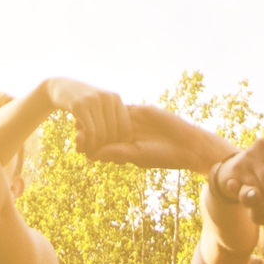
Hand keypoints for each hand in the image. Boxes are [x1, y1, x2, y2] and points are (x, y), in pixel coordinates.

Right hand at [45, 78, 130, 153]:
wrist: (60, 86)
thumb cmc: (83, 102)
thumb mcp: (100, 106)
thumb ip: (111, 120)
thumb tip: (124, 146)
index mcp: (116, 98)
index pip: (126, 128)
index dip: (121, 145)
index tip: (114, 154)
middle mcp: (107, 98)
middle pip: (114, 133)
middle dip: (107, 149)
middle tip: (99, 157)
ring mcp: (94, 100)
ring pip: (102, 134)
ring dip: (96, 148)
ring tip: (90, 154)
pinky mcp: (79, 105)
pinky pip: (90, 131)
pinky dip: (89, 144)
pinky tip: (83, 148)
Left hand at [87, 103, 224, 171]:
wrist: (185, 144)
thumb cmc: (162, 155)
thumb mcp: (136, 155)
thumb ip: (115, 152)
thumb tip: (91, 156)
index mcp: (121, 149)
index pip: (100, 145)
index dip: (88, 144)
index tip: (78, 144)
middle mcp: (123, 135)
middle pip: (100, 130)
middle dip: (88, 130)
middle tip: (77, 132)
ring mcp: (129, 122)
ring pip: (108, 117)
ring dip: (96, 118)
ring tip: (83, 120)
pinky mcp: (138, 110)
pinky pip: (120, 107)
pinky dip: (110, 108)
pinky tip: (100, 108)